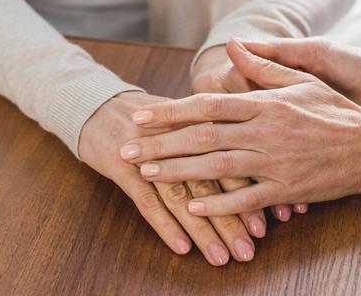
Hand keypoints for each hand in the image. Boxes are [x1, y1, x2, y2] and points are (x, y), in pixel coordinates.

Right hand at [79, 91, 255, 264]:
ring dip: (202, 230)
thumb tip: (253, 169)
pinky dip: (165, 226)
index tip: (266, 224)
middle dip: (231, 220)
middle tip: (248, 250)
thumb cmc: (147, 119)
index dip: (249, 193)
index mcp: (195, 123)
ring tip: (220, 256)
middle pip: (209, 183)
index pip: (230, 161)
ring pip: (181, 196)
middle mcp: (175, 137)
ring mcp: (147, 153)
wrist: (94, 105)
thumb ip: (214, 140)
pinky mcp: (121, 166)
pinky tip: (182, 247)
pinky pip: (146, 201)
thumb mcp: (182, 119)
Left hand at [121, 40, 360, 215]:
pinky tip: (194, 205)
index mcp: (265, 103)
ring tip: (147, 174)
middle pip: (202, 137)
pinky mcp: (288, 190)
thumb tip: (234, 44)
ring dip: (178, 172)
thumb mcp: (303, 79)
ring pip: (218, 168)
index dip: (170, 111)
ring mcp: (276, 163)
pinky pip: (247, 199)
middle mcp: (265, 131)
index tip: (140, 115)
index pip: (207, 105)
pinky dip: (219, 203)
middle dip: (160, 143)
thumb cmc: (337, 110)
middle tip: (127, 150)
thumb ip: (263, 65)